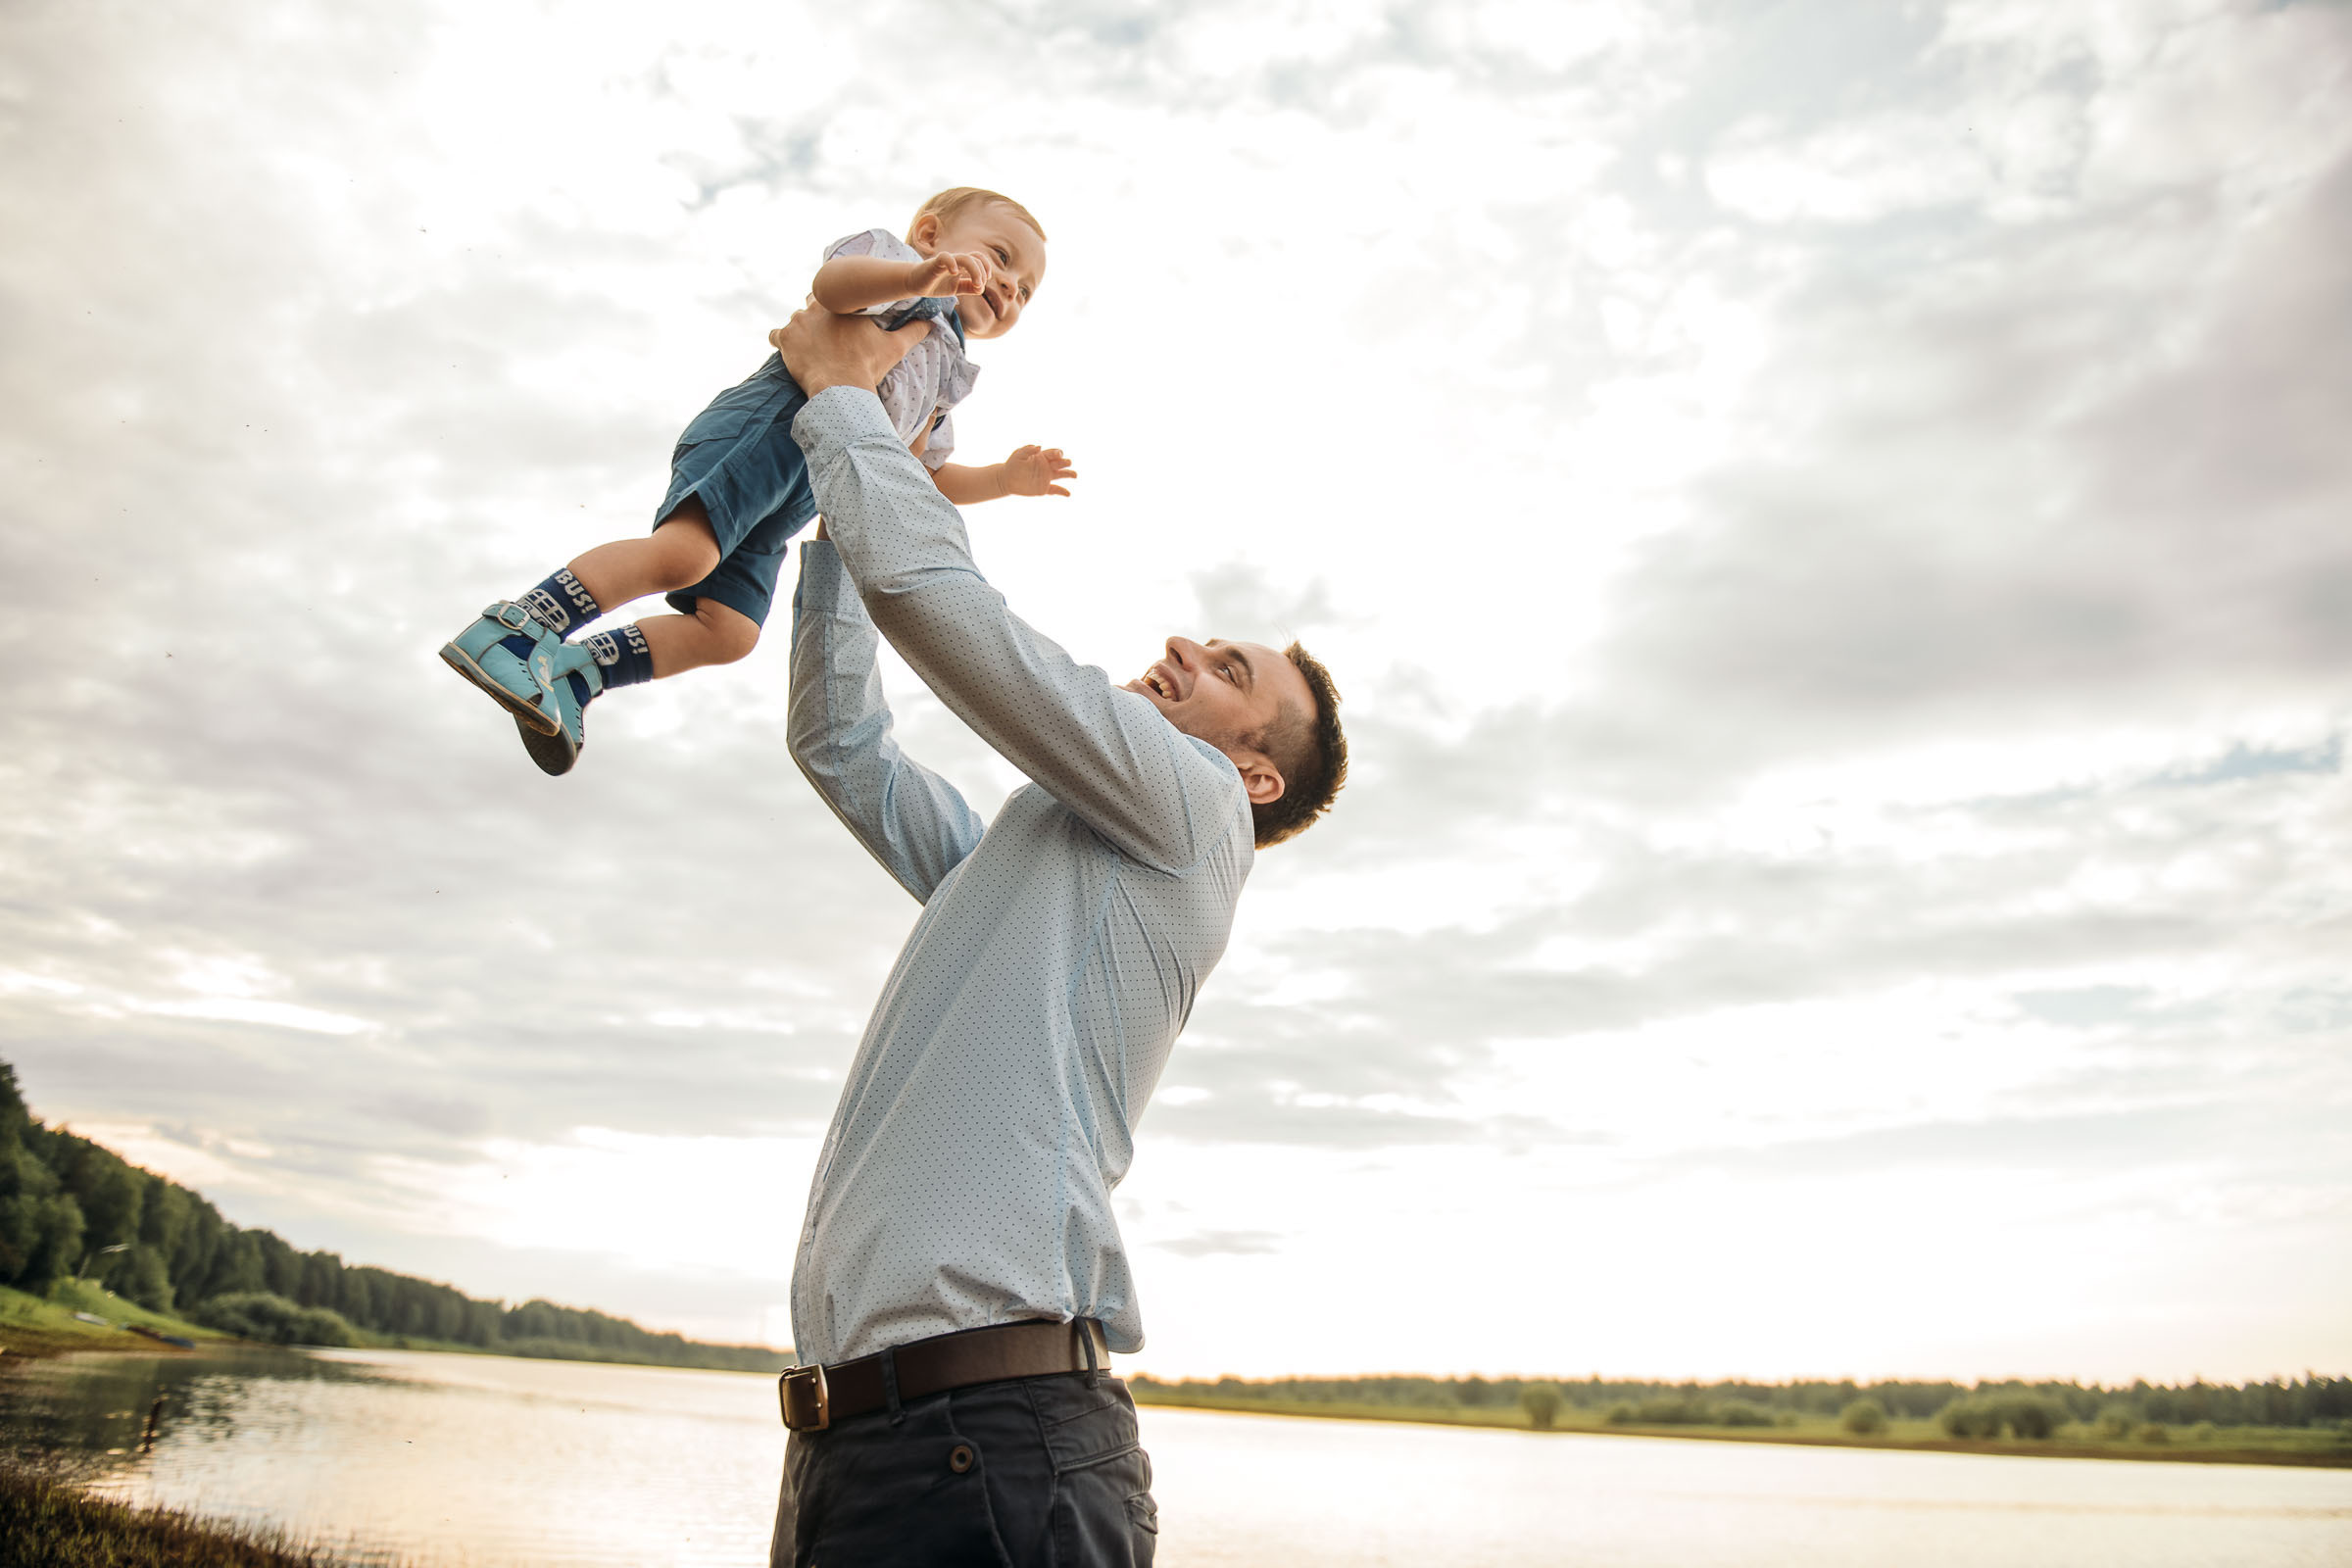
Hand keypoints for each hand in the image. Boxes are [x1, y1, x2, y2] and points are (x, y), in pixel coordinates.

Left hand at [768, 306, 928, 396]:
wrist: (841, 388)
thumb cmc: (868, 366)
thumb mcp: (895, 347)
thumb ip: (912, 331)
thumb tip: (931, 323)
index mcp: (842, 304)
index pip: (834, 298)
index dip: (835, 309)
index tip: (838, 323)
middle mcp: (816, 306)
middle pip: (811, 306)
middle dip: (816, 318)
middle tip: (823, 336)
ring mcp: (797, 322)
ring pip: (795, 321)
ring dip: (800, 331)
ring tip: (809, 347)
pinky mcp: (784, 339)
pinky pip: (776, 336)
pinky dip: (781, 342)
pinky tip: (790, 351)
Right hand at [905, 250, 989, 298]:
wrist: (914, 283)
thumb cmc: (935, 284)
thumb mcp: (956, 289)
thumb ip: (968, 288)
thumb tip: (981, 289)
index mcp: (961, 265)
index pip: (979, 259)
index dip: (986, 268)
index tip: (984, 282)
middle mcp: (956, 260)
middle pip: (975, 258)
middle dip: (982, 273)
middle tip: (979, 286)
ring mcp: (946, 261)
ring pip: (965, 258)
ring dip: (975, 271)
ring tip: (976, 284)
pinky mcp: (935, 263)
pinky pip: (945, 257)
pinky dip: (952, 263)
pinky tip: (954, 273)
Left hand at [1002, 445, 1075, 497]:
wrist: (1007, 479)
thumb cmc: (1013, 464)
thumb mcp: (1019, 454)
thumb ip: (1028, 449)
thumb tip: (1039, 447)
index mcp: (1043, 457)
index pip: (1054, 453)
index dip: (1057, 453)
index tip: (1059, 454)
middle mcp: (1047, 466)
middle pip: (1060, 463)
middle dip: (1065, 462)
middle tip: (1068, 463)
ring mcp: (1046, 477)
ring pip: (1061, 475)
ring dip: (1069, 474)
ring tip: (1075, 475)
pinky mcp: (1044, 488)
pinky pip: (1055, 490)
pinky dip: (1062, 491)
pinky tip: (1068, 494)